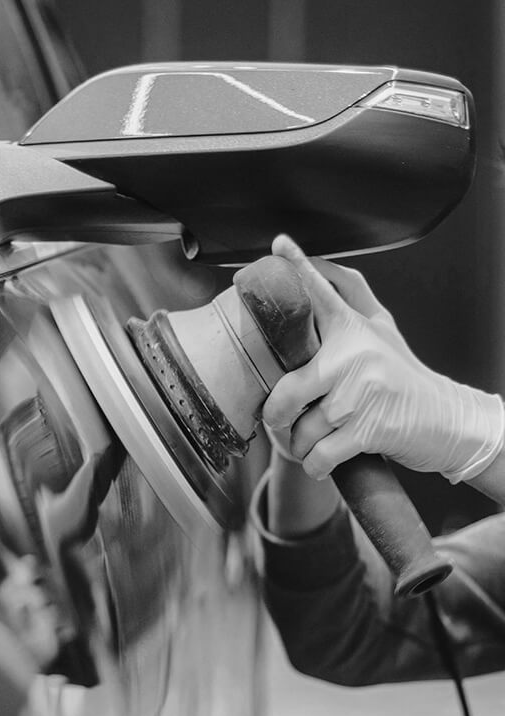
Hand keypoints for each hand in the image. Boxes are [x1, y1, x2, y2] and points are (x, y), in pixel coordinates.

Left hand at [262, 235, 504, 483]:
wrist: (446, 420)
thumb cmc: (402, 377)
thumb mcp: (379, 333)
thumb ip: (347, 304)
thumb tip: (310, 269)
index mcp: (354, 329)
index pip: (322, 291)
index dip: (299, 267)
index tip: (280, 243)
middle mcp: (355, 355)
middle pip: (286, 393)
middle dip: (277, 418)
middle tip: (283, 421)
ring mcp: (362, 393)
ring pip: (301, 431)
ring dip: (300, 446)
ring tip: (315, 440)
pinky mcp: (368, 429)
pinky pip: (318, 455)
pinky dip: (315, 465)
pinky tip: (322, 460)